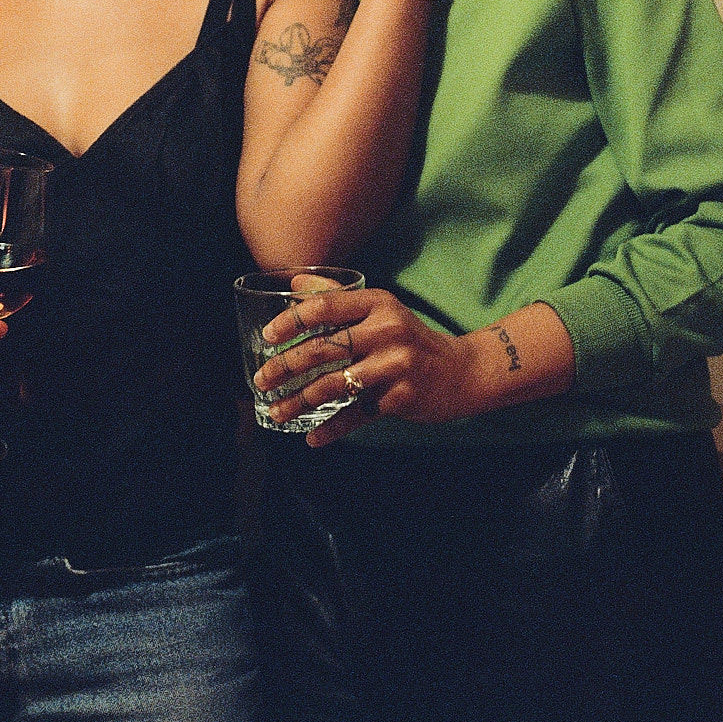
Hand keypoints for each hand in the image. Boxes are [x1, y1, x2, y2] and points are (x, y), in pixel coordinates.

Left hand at [254, 285, 488, 445]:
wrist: (462, 371)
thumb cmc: (411, 338)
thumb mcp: (381, 309)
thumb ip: (337, 297)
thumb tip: (292, 283)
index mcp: (377, 303)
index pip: (324, 307)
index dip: (291, 321)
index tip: (267, 337)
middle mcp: (386, 331)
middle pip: (323, 349)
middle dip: (285, 366)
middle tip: (261, 380)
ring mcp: (394, 366)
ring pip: (334, 385)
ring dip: (299, 401)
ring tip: (275, 411)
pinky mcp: (400, 398)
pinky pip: (357, 415)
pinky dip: (332, 428)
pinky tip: (312, 437)